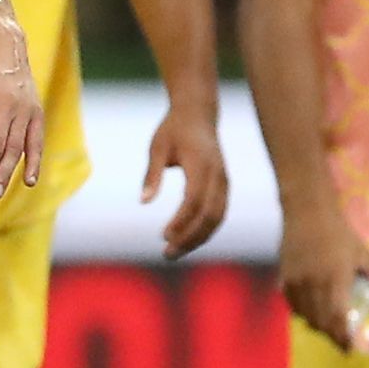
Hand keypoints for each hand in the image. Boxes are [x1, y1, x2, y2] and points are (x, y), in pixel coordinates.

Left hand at [145, 103, 229, 260]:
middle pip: (210, 215)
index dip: (181, 221)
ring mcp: (224, 181)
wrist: (198, 114)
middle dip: (190, 237)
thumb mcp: (157, 147)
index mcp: (201, 163)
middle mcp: (218, 174)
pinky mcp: (224, 186)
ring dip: (198, 238)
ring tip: (174, 252)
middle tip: (167, 253)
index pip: (194, 200)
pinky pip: (219, 213)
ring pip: (217, 218)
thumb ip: (152, 174)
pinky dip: (205, 230)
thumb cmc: (173, 130)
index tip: (163, 236)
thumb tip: (144, 202)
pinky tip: (187, 240)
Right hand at [274, 199, 368, 346]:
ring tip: (329, 328)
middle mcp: (314, 284)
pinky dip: (304, 315)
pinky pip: (293, 306)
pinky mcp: (285, 279)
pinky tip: (313, 313)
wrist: (308, 213)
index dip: (343, 337)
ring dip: (318, 327)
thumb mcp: (366, 255)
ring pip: (305, 316)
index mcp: (336, 279)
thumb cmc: (340, 234)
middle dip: (332, 336)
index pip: (337, 317)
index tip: (350, 349)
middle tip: (343, 341)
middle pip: (320, 322)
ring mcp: (296, 282)